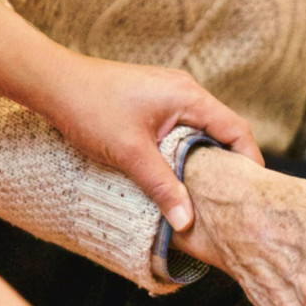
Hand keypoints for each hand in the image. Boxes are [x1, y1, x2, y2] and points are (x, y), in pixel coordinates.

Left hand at [37, 54, 263, 231]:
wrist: (53, 82)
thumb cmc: (90, 108)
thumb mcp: (130, 154)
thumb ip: (163, 187)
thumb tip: (187, 222)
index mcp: (189, 96)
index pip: (237, 129)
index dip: (249, 161)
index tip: (252, 192)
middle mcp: (185, 91)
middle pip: (223, 130)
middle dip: (229, 164)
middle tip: (232, 199)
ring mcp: (169, 94)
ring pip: (201, 130)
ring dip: (205, 159)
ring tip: (206, 193)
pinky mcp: (153, 101)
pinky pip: (182, 128)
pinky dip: (186, 150)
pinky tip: (177, 174)